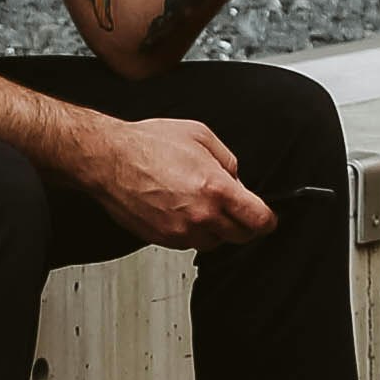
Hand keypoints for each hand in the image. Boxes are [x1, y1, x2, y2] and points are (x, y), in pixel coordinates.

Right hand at [86, 110, 266, 247]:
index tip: (268, 218)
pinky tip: (183, 209)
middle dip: (244, 224)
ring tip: (202, 203)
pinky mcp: (163, 239)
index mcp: (216, 188)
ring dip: (216, 228)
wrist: (112, 161)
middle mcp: (201, 215)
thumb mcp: (201, 136)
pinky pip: (190, 243)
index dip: (268, 220)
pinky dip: (193, 231)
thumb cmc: (150, 145)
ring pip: (214, 242)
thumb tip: (238, 180)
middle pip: (240, 236)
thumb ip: (227, 161)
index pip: (257, 219)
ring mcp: (181, 231)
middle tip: (238, 209)